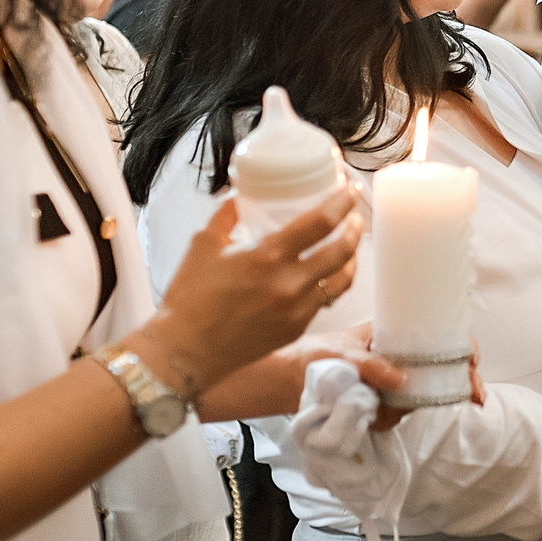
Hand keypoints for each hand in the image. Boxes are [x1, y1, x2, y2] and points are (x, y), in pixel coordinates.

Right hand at [139, 190, 364, 396]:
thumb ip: (225, 214)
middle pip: (342, 250)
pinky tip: (328, 273)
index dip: (343, 202)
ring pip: (342, 279)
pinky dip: (333, 282)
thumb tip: (240, 193)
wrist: (185, 351)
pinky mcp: (296, 328)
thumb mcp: (203, 244)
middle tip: (355, 214)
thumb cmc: (190, 297)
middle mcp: (288, 283)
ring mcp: (296, 309)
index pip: (321, 222)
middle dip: (355, 227)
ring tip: (350, 243)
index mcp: (267, 256)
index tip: (352, 189)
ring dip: (352, 257)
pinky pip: (325, 301)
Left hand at [324, 322, 487, 431]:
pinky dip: (385, 419)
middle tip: (476, 399)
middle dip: (461, 386)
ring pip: (418, 399)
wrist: (285, 381)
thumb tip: (403, 382)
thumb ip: (372, 366)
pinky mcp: (378, 407)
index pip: (439, 336)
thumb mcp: (344, 352)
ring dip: (408, 406)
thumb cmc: (314, 354)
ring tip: (377, 405)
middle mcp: (397, 360)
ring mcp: (390, 385)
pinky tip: (367, 416)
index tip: (473, 362)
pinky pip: (394, 417)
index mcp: (393, 335)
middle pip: (441, 371)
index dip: (463, 348)